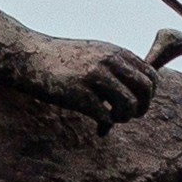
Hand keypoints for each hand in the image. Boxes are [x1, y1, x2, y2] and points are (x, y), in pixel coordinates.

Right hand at [22, 32, 160, 130]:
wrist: (30, 57)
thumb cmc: (62, 60)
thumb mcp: (95, 52)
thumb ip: (117, 66)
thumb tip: (138, 91)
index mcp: (116, 52)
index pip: (151, 76)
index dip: (149, 95)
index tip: (137, 103)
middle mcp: (109, 62)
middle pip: (145, 91)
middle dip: (141, 108)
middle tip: (128, 115)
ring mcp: (94, 77)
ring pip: (129, 106)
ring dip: (123, 118)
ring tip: (111, 119)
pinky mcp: (78, 94)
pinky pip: (106, 117)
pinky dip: (106, 127)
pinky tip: (98, 128)